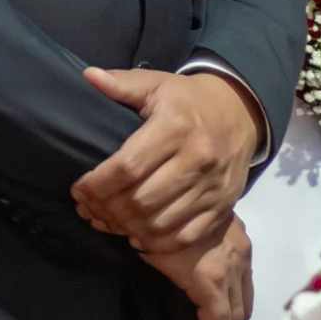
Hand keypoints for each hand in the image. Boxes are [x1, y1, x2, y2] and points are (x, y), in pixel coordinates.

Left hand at [71, 68, 260, 250]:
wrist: (241, 111)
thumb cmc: (189, 99)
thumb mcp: (158, 83)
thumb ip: (123, 83)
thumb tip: (90, 76)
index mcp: (176, 126)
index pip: (128, 166)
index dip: (98, 184)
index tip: (79, 190)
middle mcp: (196, 158)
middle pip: (141, 201)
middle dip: (107, 210)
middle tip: (89, 209)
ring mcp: (212, 186)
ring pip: (160, 223)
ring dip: (127, 229)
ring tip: (108, 222)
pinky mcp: (222, 206)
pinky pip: (185, 237)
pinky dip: (157, 243)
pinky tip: (137, 236)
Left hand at [143, 215, 252, 319]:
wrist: (195, 166)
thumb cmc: (163, 212)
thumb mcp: (150, 247)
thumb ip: (148, 267)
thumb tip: (143, 302)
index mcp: (213, 275)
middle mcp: (235, 267)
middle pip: (237, 319)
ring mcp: (242, 255)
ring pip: (246, 303)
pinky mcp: (242, 244)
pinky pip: (245, 285)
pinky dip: (234, 304)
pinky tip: (218, 309)